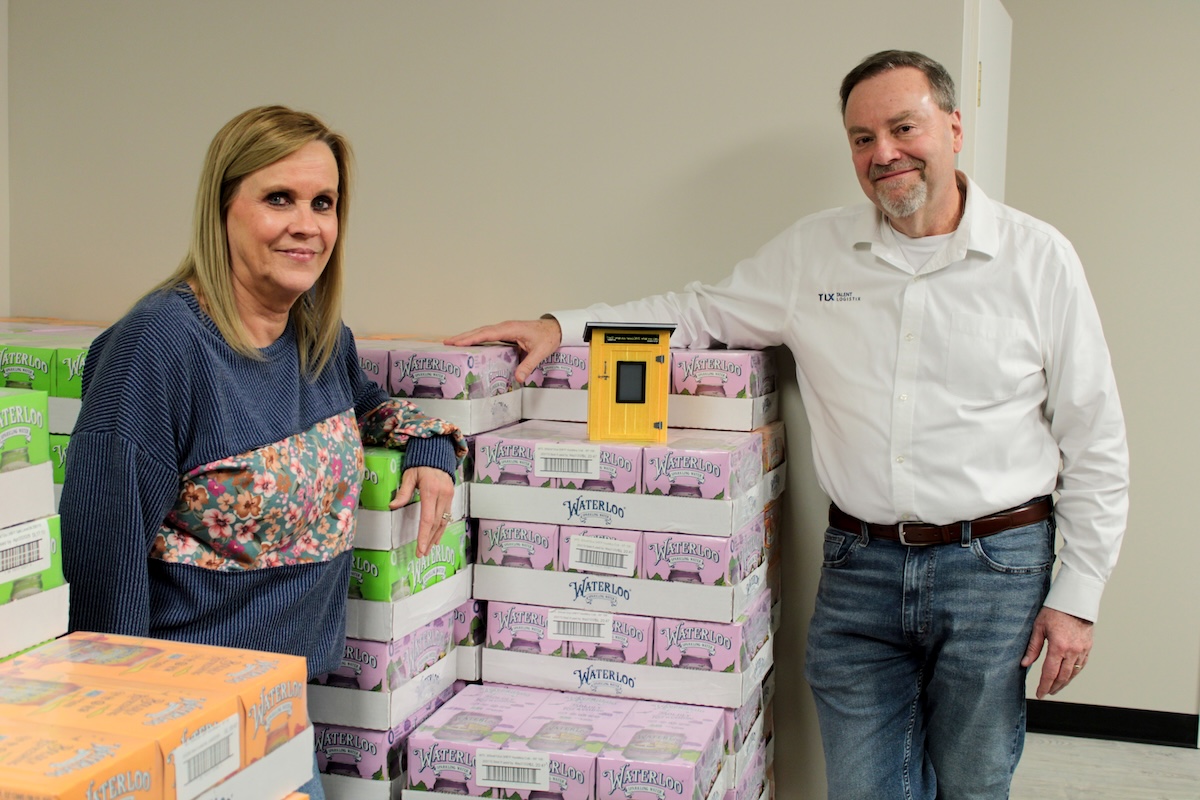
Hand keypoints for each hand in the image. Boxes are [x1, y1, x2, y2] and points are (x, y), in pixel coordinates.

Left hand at [391, 466, 455, 556]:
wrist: (437, 452)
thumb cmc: (420, 463)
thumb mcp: (409, 475)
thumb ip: (403, 492)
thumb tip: (392, 506)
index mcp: (430, 490)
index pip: (427, 518)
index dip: (424, 536)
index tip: (420, 549)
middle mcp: (442, 495)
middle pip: (436, 523)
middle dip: (429, 540)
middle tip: (422, 554)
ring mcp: (449, 496)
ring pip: (443, 521)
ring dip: (436, 536)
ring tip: (428, 549)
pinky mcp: (451, 496)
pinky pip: (447, 515)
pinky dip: (441, 527)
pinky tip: (437, 536)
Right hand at [445, 318, 562, 383]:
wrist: (556, 329)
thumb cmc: (548, 338)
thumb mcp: (540, 352)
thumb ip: (528, 365)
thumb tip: (518, 379)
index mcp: (510, 329)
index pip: (487, 334)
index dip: (471, 338)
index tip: (457, 342)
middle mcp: (505, 327)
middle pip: (480, 331)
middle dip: (463, 337)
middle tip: (446, 343)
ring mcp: (505, 329)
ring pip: (482, 332)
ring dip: (467, 337)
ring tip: (452, 343)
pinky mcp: (506, 333)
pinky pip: (488, 335)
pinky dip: (476, 338)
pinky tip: (469, 345)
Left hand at [1021, 606, 1093, 698]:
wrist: (1075, 601)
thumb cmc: (1054, 611)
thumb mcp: (1038, 627)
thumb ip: (1033, 647)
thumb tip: (1024, 664)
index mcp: (1058, 646)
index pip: (1050, 673)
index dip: (1044, 686)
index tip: (1039, 694)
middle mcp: (1072, 651)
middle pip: (1063, 677)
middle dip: (1054, 687)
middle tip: (1046, 693)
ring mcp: (1082, 650)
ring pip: (1074, 673)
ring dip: (1064, 683)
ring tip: (1056, 688)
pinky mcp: (1088, 647)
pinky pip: (1081, 665)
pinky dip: (1074, 673)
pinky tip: (1068, 676)